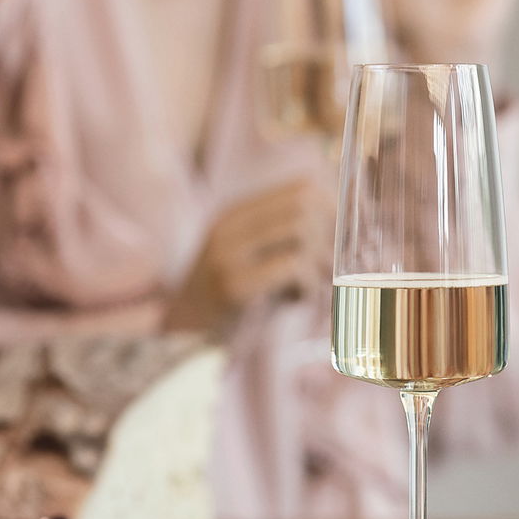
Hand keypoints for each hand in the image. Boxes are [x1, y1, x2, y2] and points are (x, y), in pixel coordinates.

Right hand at [164, 179, 334, 338]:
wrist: (178, 330)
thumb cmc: (223, 295)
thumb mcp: (244, 254)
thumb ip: (279, 235)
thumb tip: (340, 225)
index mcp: (235, 214)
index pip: (300, 188)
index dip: (331, 208)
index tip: (339, 237)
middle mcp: (229, 227)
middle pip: (304, 207)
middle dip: (329, 238)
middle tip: (331, 266)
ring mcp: (229, 255)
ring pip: (301, 232)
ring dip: (319, 262)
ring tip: (311, 284)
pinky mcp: (235, 286)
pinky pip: (293, 266)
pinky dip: (308, 284)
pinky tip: (297, 299)